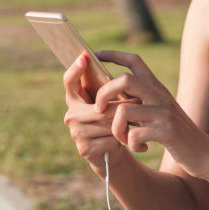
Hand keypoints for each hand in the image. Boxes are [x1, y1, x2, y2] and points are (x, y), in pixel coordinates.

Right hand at [62, 53, 126, 171]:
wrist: (109, 153)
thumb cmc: (110, 122)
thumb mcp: (107, 104)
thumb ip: (106, 91)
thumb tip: (118, 75)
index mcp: (74, 99)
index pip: (69, 81)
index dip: (75, 69)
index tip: (84, 57)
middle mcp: (70, 115)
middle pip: (99, 106)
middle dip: (120, 106)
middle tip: (139, 101)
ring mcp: (76, 133)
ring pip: (106, 123)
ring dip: (124, 123)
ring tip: (135, 121)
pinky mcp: (85, 149)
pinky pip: (110, 139)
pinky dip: (122, 139)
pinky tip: (126, 140)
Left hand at [94, 50, 208, 179]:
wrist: (206, 154)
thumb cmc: (177, 134)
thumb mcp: (161, 111)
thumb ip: (142, 101)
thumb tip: (113, 94)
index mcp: (157, 89)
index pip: (135, 61)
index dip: (114, 54)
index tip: (95, 54)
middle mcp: (160, 96)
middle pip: (124, 80)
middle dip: (104, 93)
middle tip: (99, 109)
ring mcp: (164, 113)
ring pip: (124, 110)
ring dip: (116, 129)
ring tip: (123, 139)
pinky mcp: (166, 132)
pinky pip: (135, 135)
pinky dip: (131, 145)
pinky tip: (140, 149)